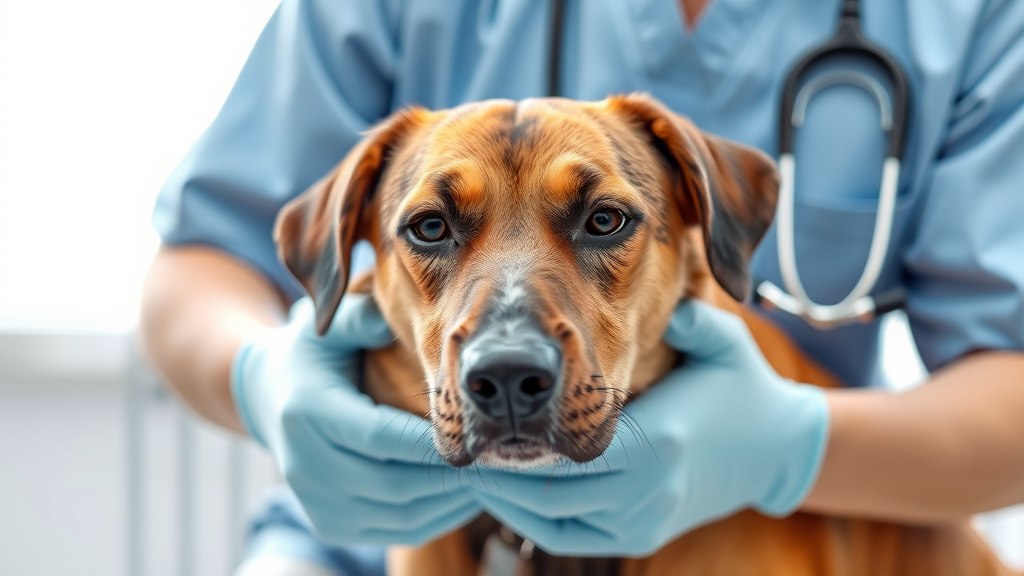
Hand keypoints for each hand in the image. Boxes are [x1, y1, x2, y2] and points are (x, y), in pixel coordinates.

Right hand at [232, 295, 481, 545]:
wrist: (269, 399)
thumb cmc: (316, 354)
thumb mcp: (331, 326)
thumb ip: (362, 317)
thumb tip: (396, 311)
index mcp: (308, 412)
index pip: (379, 435)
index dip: (428, 439)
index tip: (474, 430)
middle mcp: (305, 466)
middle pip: (393, 482)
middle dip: (449, 473)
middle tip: (496, 457)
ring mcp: (316, 503)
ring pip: (400, 514)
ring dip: (451, 500)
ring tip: (490, 475)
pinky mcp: (330, 525)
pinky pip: (396, 531)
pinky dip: (437, 517)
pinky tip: (465, 493)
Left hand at [474, 299, 828, 555]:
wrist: (773, 450)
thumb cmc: (739, 387)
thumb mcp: (722, 342)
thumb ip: (688, 316)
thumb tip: (651, 284)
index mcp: (662, 439)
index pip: (570, 443)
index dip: (520, 433)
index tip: (485, 411)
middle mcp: (648, 490)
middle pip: (548, 489)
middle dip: (500, 468)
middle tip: (464, 439)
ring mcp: (643, 521)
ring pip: (549, 518)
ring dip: (507, 494)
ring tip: (475, 461)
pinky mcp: (640, 539)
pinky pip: (568, 538)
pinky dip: (530, 518)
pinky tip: (506, 490)